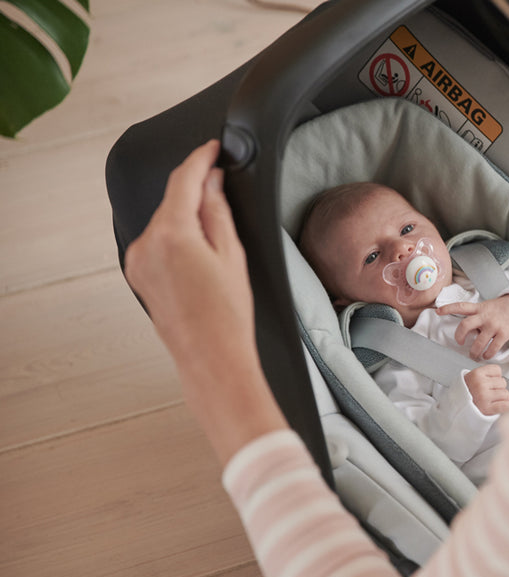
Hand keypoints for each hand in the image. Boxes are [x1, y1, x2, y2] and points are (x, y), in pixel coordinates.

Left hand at [124, 140, 287, 462]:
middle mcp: (146, 244)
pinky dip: (178, 238)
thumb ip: (217, 211)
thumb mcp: (233, 254)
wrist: (212, 358)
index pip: (183, 181)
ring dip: (187, 218)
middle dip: (196, 192)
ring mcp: (138, 261)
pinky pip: (158, 243)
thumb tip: (211, 183)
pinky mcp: (138, 275)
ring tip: (219, 240)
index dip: (199, 159)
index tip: (212, 148)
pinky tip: (201, 255)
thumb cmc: (227, 316)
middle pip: (171, 201)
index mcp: (171, 234)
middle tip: (225, 191)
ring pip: (165, 222)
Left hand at [438, 294, 508, 359]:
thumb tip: (468, 331)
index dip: (448, 308)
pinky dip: (488, 354)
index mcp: (478, 308)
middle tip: (460, 343)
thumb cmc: (500, 308)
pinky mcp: (504, 333)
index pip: (460, 306)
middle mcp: (484, 316)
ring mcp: (494, 325)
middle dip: (459, 336)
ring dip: (474, 352)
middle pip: (465, 326)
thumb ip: (476, 316)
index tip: (438, 311)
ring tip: (474, 355)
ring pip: (478, 342)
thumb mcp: (486, 307)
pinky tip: (486, 356)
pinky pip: (493, 348)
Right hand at [464, 365, 508, 415]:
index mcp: (476, 374)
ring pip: (505, 394)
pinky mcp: (487, 409)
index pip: (497, 370)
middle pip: (503, 382)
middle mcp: (480, 384)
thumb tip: (501, 374)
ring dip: (502, 398)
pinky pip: (505, 405)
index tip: (491, 381)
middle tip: (490, 393)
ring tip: (492, 401)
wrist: (456, 409)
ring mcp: (484, 397)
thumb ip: (484, 374)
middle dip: (499, 388)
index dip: (496, 376)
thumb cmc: (464, 394)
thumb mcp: (470, 378)